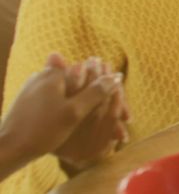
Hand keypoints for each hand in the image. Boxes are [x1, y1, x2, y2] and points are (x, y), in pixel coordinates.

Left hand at [0, 54, 120, 162]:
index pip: (91, 74)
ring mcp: (35, 89)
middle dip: (103, 102)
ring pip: (73, 95)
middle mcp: (44, 76)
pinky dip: (74, 112)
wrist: (7, 149)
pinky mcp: (30, 103)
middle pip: (83, 85)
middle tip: (122, 122)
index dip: (110, 91)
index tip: (123, 111)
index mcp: (54, 74)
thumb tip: (117, 75)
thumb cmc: (42, 130)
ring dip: (91, 109)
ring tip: (107, 129)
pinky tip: (85, 126)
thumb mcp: (74, 112)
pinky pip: (60, 102)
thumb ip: (96, 92)